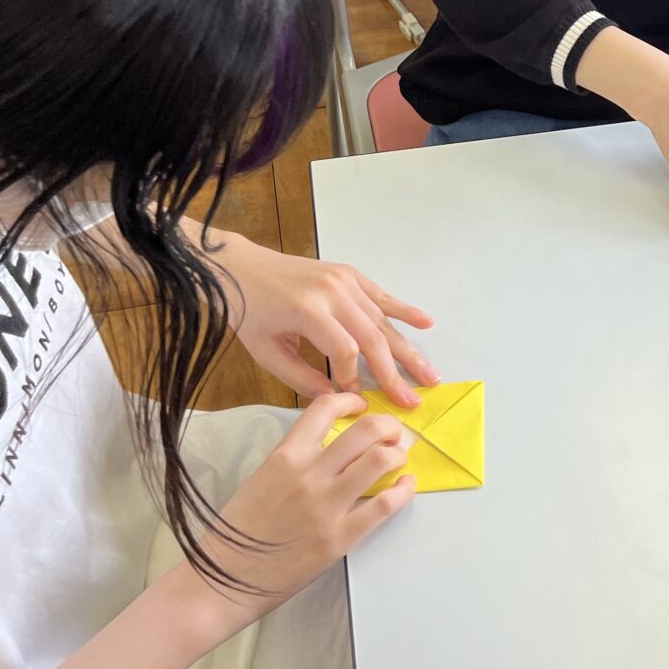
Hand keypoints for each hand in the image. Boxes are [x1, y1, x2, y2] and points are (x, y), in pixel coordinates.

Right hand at [198, 393, 414, 632]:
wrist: (225, 578)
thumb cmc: (239, 530)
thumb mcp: (261, 478)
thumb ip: (295, 458)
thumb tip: (331, 447)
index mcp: (286, 456)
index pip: (325, 408)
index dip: (350, 400)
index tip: (360, 406)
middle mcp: (309, 474)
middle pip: (366, 430)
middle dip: (388, 426)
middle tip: (392, 435)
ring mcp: (327, 506)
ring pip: (380, 461)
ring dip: (397, 455)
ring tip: (397, 460)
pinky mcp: (341, 537)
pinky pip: (385, 505)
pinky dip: (403, 491)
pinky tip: (405, 486)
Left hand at [203, 229, 437, 408]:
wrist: (240, 268)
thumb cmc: (249, 313)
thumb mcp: (266, 352)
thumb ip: (301, 378)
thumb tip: (335, 399)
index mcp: (309, 311)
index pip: (345, 351)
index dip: (354, 379)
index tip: (358, 400)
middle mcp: (334, 292)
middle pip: (373, 337)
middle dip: (395, 372)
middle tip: (414, 400)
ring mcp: (344, 280)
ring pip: (382, 321)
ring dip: (408, 349)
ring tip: (429, 374)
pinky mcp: (349, 274)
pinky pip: (382, 296)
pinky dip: (405, 311)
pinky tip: (426, 324)